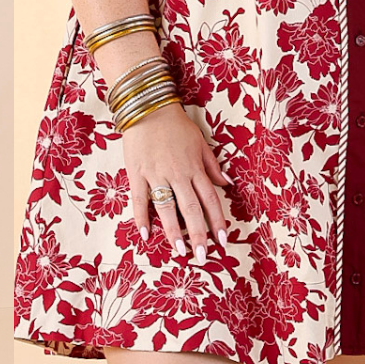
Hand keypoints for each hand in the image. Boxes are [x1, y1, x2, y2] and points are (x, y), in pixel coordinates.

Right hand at [124, 101, 230, 261]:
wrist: (147, 107)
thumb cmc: (176, 125)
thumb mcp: (200, 142)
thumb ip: (212, 165)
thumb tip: (228, 184)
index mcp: (194, 167)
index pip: (210, 199)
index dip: (217, 222)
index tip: (222, 241)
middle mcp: (178, 173)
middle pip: (190, 208)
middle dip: (198, 234)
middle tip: (201, 256)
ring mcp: (156, 174)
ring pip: (167, 207)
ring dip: (173, 231)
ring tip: (179, 251)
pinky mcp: (137, 172)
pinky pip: (139, 198)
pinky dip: (141, 217)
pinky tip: (146, 234)